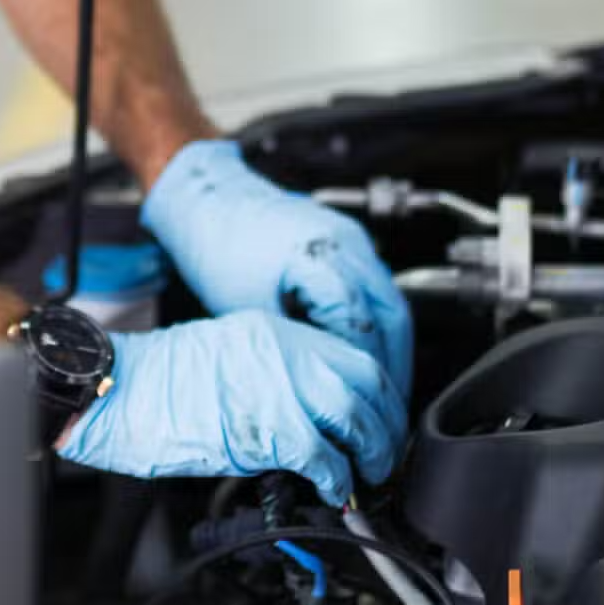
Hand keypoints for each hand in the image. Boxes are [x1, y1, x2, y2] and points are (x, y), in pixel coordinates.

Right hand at [58, 310, 407, 506]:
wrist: (118, 389)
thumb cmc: (156, 383)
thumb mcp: (227, 360)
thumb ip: (272, 379)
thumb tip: (306, 419)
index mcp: (275, 333)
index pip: (351, 355)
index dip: (375, 393)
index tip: (378, 418)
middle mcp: (285, 351)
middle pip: (366, 382)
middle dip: (385, 423)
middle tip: (382, 453)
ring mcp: (279, 386)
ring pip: (356, 416)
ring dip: (371, 451)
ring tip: (367, 475)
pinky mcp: (269, 427)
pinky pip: (325, 455)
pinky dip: (338, 478)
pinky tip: (335, 491)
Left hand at [139, 140, 413, 396]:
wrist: (207, 198)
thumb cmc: (218, 246)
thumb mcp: (248, 309)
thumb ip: (290, 346)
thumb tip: (316, 385)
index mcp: (323, 259)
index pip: (364, 329)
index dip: (369, 373)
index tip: (368, 403)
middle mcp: (348, 245)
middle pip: (394, 317)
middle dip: (396, 365)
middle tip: (388, 406)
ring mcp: (352, 239)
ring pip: (392, 303)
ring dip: (391, 345)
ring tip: (380, 386)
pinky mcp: (346, 240)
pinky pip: (377, 287)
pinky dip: (378, 322)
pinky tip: (364, 349)